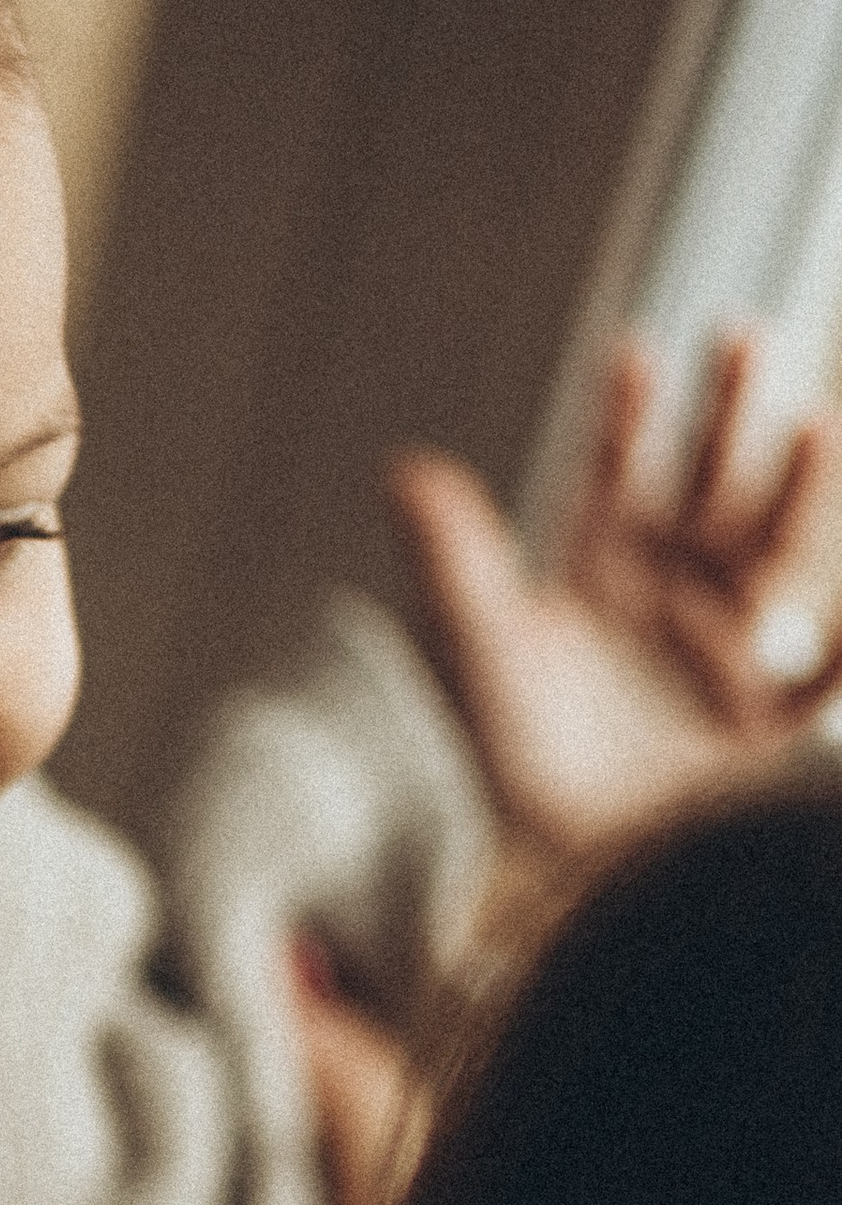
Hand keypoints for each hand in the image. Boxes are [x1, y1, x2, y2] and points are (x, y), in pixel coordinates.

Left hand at [388, 331, 841, 860]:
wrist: (555, 870)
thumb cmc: (509, 761)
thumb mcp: (485, 649)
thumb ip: (454, 559)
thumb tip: (404, 467)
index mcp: (594, 582)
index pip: (615, 477)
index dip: (625, 416)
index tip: (635, 350)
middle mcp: (664, 604)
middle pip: (707, 489)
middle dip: (728, 415)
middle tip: (745, 334)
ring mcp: (719, 658)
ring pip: (773, 555)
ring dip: (795, 491)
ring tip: (808, 426)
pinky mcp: (759, 728)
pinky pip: (820, 679)